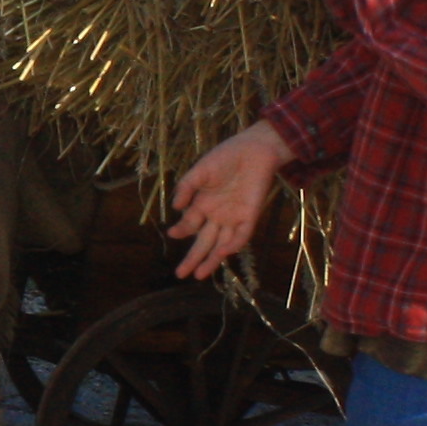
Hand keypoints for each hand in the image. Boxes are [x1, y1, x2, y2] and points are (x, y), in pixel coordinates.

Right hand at [167, 123, 291, 280]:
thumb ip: (187, 187)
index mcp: (203, 204)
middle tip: (180, 274)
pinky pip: (241, 235)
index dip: (181, 231)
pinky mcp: (250, 216)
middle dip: (193, 258)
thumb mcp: (201, 170)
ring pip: (221, 244)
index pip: (190, 224)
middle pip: (203, 241)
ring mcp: (233, 217)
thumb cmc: (226, 157)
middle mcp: (217, 215)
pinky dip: (232, 244)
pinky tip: (222, 253)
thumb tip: (175, 207)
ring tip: (199, 275)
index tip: (172, 234)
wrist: (254, 150)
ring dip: (211, 260)